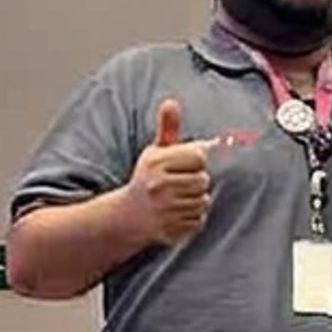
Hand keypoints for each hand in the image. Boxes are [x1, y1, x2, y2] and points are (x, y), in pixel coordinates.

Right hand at [125, 98, 212, 246]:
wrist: (127, 216)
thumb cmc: (148, 178)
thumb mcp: (155, 151)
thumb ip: (167, 127)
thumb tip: (171, 102)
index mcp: (156, 162)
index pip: (199, 157)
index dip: (197, 161)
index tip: (186, 165)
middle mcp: (158, 186)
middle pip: (204, 180)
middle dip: (197, 182)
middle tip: (181, 183)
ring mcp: (164, 210)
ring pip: (203, 202)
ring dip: (196, 200)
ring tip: (179, 198)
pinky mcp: (170, 229)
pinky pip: (198, 221)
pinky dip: (192, 218)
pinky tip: (177, 213)